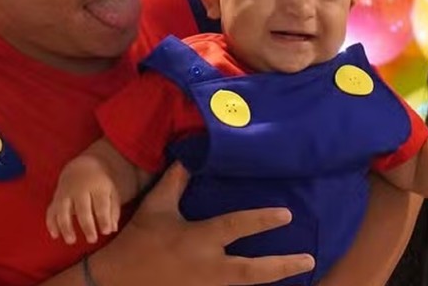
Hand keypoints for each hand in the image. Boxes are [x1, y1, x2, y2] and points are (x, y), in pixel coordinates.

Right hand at [45, 154, 120, 244]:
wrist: (82, 166)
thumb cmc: (100, 184)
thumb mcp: (111, 192)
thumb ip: (113, 210)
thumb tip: (112, 229)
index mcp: (97, 186)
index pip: (101, 204)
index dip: (103, 218)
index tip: (106, 232)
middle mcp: (79, 189)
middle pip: (82, 208)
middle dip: (87, 225)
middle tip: (92, 240)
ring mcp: (65, 192)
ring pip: (63, 210)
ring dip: (66, 226)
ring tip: (71, 241)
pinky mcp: (55, 198)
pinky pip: (51, 210)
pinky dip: (51, 223)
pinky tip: (55, 235)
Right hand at [88, 162, 315, 285]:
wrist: (118, 280)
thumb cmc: (139, 240)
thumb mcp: (156, 206)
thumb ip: (175, 182)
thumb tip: (188, 155)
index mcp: (198, 239)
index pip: (236, 227)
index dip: (262, 220)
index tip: (287, 215)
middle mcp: (208, 266)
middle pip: (252, 271)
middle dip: (282, 266)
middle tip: (308, 260)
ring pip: (246, 285)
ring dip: (273, 279)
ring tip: (298, 272)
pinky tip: (268, 285)